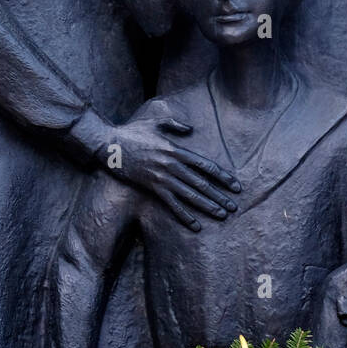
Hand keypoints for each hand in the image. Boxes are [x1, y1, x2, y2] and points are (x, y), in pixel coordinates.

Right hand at [106, 115, 240, 231]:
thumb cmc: (133, 131)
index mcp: (177, 150)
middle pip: (202, 183)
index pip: (206, 165)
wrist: (111, 144)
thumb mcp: (156, 122)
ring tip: (222, 215)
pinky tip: (195, 225)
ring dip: (207, 206)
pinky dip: (184, 215)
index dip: (223, 176)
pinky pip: (171, 204)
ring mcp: (162, 177)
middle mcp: (173, 165)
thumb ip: (175, 124)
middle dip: (220, 195)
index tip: (235, 185)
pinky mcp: (152, 187)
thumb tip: (191, 129)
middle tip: (234, 207)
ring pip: (190, 195)